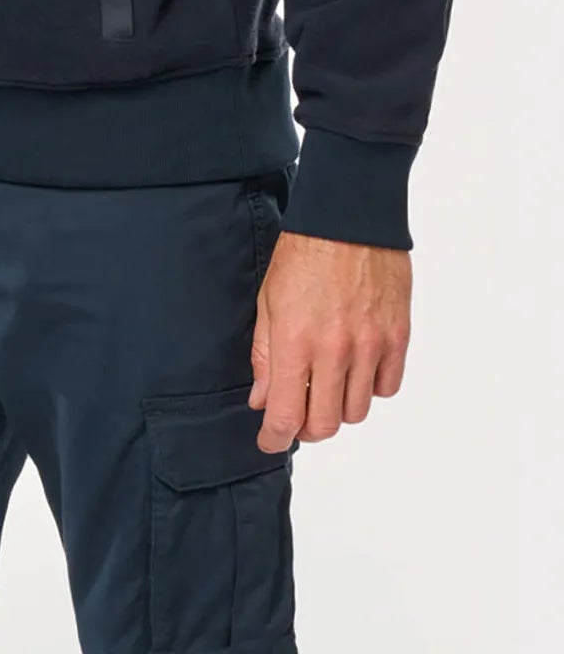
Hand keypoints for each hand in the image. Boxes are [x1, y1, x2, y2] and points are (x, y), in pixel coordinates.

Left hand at [249, 230, 412, 450]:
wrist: (349, 218)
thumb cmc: (303, 253)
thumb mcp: (269, 300)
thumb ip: (266, 355)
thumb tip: (263, 399)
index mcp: (297, 341)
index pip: (288, 413)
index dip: (276, 437)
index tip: (270, 443)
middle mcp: (336, 351)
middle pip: (327, 423)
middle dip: (307, 428)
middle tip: (297, 415)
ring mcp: (371, 347)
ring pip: (358, 411)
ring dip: (339, 406)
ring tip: (327, 384)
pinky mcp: (398, 338)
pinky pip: (387, 387)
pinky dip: (370, 387)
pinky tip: (356, 367)